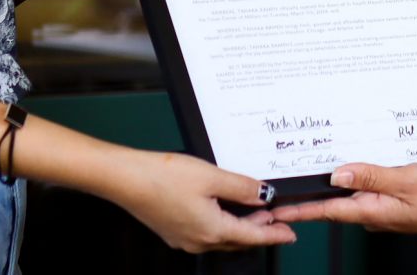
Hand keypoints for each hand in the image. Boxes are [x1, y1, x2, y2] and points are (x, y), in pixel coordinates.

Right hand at [107, 150, 295, 252]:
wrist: (126, 180)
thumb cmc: (163, 177)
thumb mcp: (211, 176)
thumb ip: (241, 187)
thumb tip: (264, 194)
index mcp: (212, 230)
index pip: (253, 236)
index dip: (274, 234)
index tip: (290, 233)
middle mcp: (199, 240)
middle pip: (238, 240)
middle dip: (260, 230)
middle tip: (276, 218)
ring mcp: (184, 238)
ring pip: (222, 236)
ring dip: (241, 226)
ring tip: (255, 210)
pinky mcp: (174, 231)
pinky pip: (207, 232)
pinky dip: (222, 223)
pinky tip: (224, 207)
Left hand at [273, 163, 416, 236]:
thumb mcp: (407, 179)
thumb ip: (370, 175)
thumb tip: (336, 174)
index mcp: (373, 211)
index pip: (325, 211)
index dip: (296, 210)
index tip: (271, 213)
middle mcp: (374, 214)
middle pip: (331, 208)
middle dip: (302, 203)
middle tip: (275, 200)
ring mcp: (385, 211)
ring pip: (347, 200)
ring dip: (325, 194)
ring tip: (301, 184)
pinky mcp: (396, 205)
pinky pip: (366, 194)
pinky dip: (350, 187)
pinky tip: (346, 177)